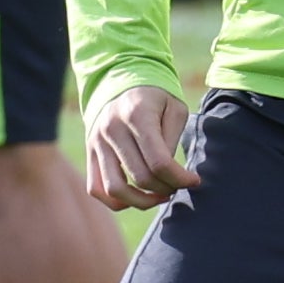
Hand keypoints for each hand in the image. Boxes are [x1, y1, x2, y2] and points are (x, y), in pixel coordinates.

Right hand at [83, 79, 197, 213]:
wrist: (120, 81)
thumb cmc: (155, 97)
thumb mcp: (175, 108)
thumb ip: (172, 140)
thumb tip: (168, 174)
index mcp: (137, 114)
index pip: (159, 162)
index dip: (180, 178)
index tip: (193, 181)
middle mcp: (112, 128)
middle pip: (140, 177)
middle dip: (165, 188)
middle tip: (177, 186)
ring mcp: (96, 141)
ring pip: (115, 189)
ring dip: (141, 201)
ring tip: (158, 196)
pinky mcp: (89, 152)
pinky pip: (95, 188)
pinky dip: (116, 201)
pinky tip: (135, 197)